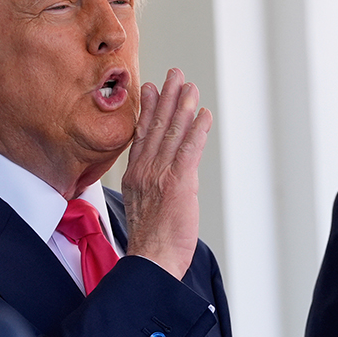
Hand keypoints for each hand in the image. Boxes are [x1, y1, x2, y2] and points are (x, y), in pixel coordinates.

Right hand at [122, 68, 212, 278]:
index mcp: (135, 176)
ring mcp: (160, 175)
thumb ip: (146, 187)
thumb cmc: (150, 244)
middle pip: (157, 126)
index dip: (148, 109)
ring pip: (173, 133)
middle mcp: (145, 171)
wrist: (150, 261)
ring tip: (190, 86)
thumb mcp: (141, 208)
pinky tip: (203, 114)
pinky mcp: (178, 183)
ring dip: (183, 106)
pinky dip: (197, 130)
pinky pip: (189, 150)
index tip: (151, 88)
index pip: (142, 135)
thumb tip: (153, 179)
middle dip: (167, 97)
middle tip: (174, 74)